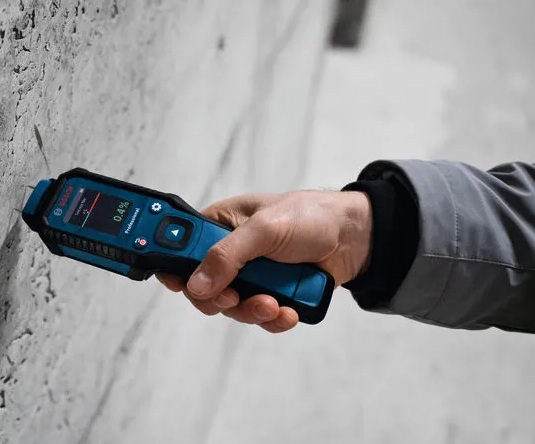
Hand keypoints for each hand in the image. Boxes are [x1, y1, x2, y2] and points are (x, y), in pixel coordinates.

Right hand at [155, 190, 372, 332]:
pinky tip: (288, 310)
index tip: (183, 286)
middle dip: (222, 298)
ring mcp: (251, 275)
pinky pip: (260, 317)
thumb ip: (228, 255)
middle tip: (236, 298)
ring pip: (232, 307)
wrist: (355, 238)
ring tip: (274, 303)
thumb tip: (198, 283)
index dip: (178, 269)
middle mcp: (231, 252)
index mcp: (220, 224)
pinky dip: (273, 318)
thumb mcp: (266, 229)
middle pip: (204, 288)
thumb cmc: (311, 216)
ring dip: (252, 310)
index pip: (183, 249)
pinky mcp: (271, 293)